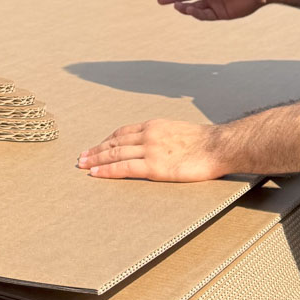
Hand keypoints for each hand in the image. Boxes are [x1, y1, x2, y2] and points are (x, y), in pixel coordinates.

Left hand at [78, 120, 226, 181]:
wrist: (218, 146)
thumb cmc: (204, 142)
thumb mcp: (179, 131)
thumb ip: (164, 137)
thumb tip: (160, 146)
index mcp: (154, 125)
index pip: (123, 132)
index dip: (108, 140)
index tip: (97, 146)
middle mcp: (148, 134)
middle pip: (115, 142)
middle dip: (97, 149)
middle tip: (81, 156)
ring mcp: (150, 149)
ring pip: (115, 154)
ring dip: (96, 159)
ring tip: (83, 165)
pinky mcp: (154, 166)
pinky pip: (125, 168)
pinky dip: (107, 170)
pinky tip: (96, 173)